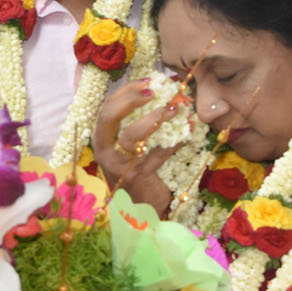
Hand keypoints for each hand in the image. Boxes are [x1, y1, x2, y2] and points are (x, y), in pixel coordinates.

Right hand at [91, 80, 176, 211]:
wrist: (142, 208)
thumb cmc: (137, 171)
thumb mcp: (133, 145)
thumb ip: (141, 122)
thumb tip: (164, 92)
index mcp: (102, 139)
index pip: (107, 107)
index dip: (126, 91)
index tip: (149, 81)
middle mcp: (105, 150)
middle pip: (108, 118)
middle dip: (129, 100)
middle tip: (152, 91)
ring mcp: (120, 164)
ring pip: (133, 137)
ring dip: (155, 119)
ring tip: (175, 108)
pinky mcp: (138, 176)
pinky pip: (158, 154)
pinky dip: (176, 141)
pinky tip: (188, 130)